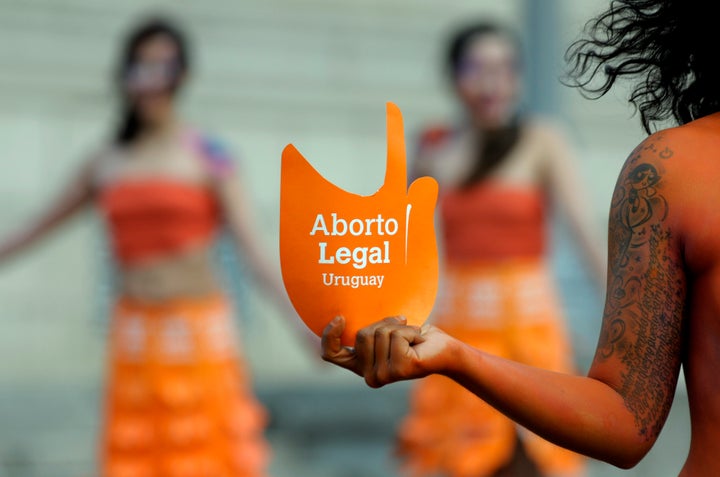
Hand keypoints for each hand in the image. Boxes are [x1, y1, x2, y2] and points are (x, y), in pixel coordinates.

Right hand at [321, 316, 457, 387]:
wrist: (443, 349)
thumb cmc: (414, 338)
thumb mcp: (383, 332)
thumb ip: (366, 332)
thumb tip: (340, 314)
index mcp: (361, 366)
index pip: (330, 354)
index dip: (329, 335)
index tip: (340, 318)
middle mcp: (369, 376)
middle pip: (361, 334)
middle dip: (383, 323)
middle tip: (402, 329)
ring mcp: (383, 375)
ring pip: (379, 333)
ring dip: (399, 327)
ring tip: (412, 337)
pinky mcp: (399, 369)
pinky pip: (396, 335)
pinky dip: (410, 330)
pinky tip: (419, 342)